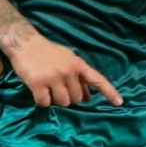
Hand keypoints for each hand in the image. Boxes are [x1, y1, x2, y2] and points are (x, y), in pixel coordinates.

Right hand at [4, 30, 122, 108]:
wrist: (25, 43)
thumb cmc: (48, 53)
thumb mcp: (68, 60)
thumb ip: (79, 77)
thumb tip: (89, 97)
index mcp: (78, 65)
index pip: (98, 80)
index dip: (109, 92)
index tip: (120, 103)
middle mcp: (69, 71)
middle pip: (77, 99)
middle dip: (69, 98)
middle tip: (58, 90)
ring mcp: (54, 77)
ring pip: (63, 103)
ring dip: (55, 101)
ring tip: (48, 90)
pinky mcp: (38, 83)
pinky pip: (45, 103)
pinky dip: (42, 102)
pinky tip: (39, 93)